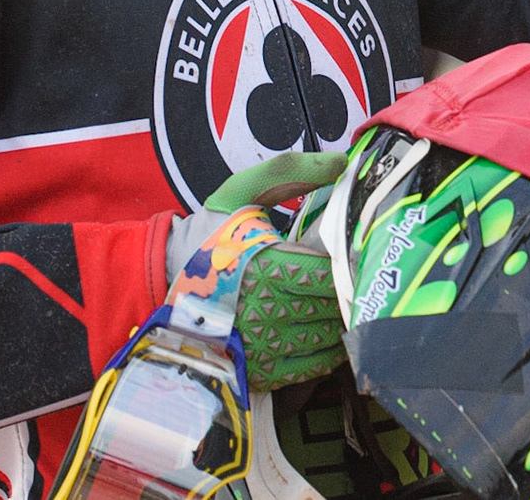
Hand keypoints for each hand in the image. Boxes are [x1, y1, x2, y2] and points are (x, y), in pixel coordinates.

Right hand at [163, 151, 350, 389]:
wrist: (165, 277)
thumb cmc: (213, 232)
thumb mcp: (244, 190)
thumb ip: (292, 171)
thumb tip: (342, 161)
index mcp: (268, 265)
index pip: (332, 273)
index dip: (352, 263)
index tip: (360, 251)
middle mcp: (268, 309)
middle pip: (335, 306)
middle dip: (352, 291)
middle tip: (364, 277)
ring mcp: (263, 344)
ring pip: (328, 337)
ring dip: (345, 321)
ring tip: (352, 302)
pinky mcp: (258, 368)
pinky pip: (310, 367)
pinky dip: (329, 352)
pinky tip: (334, 332)